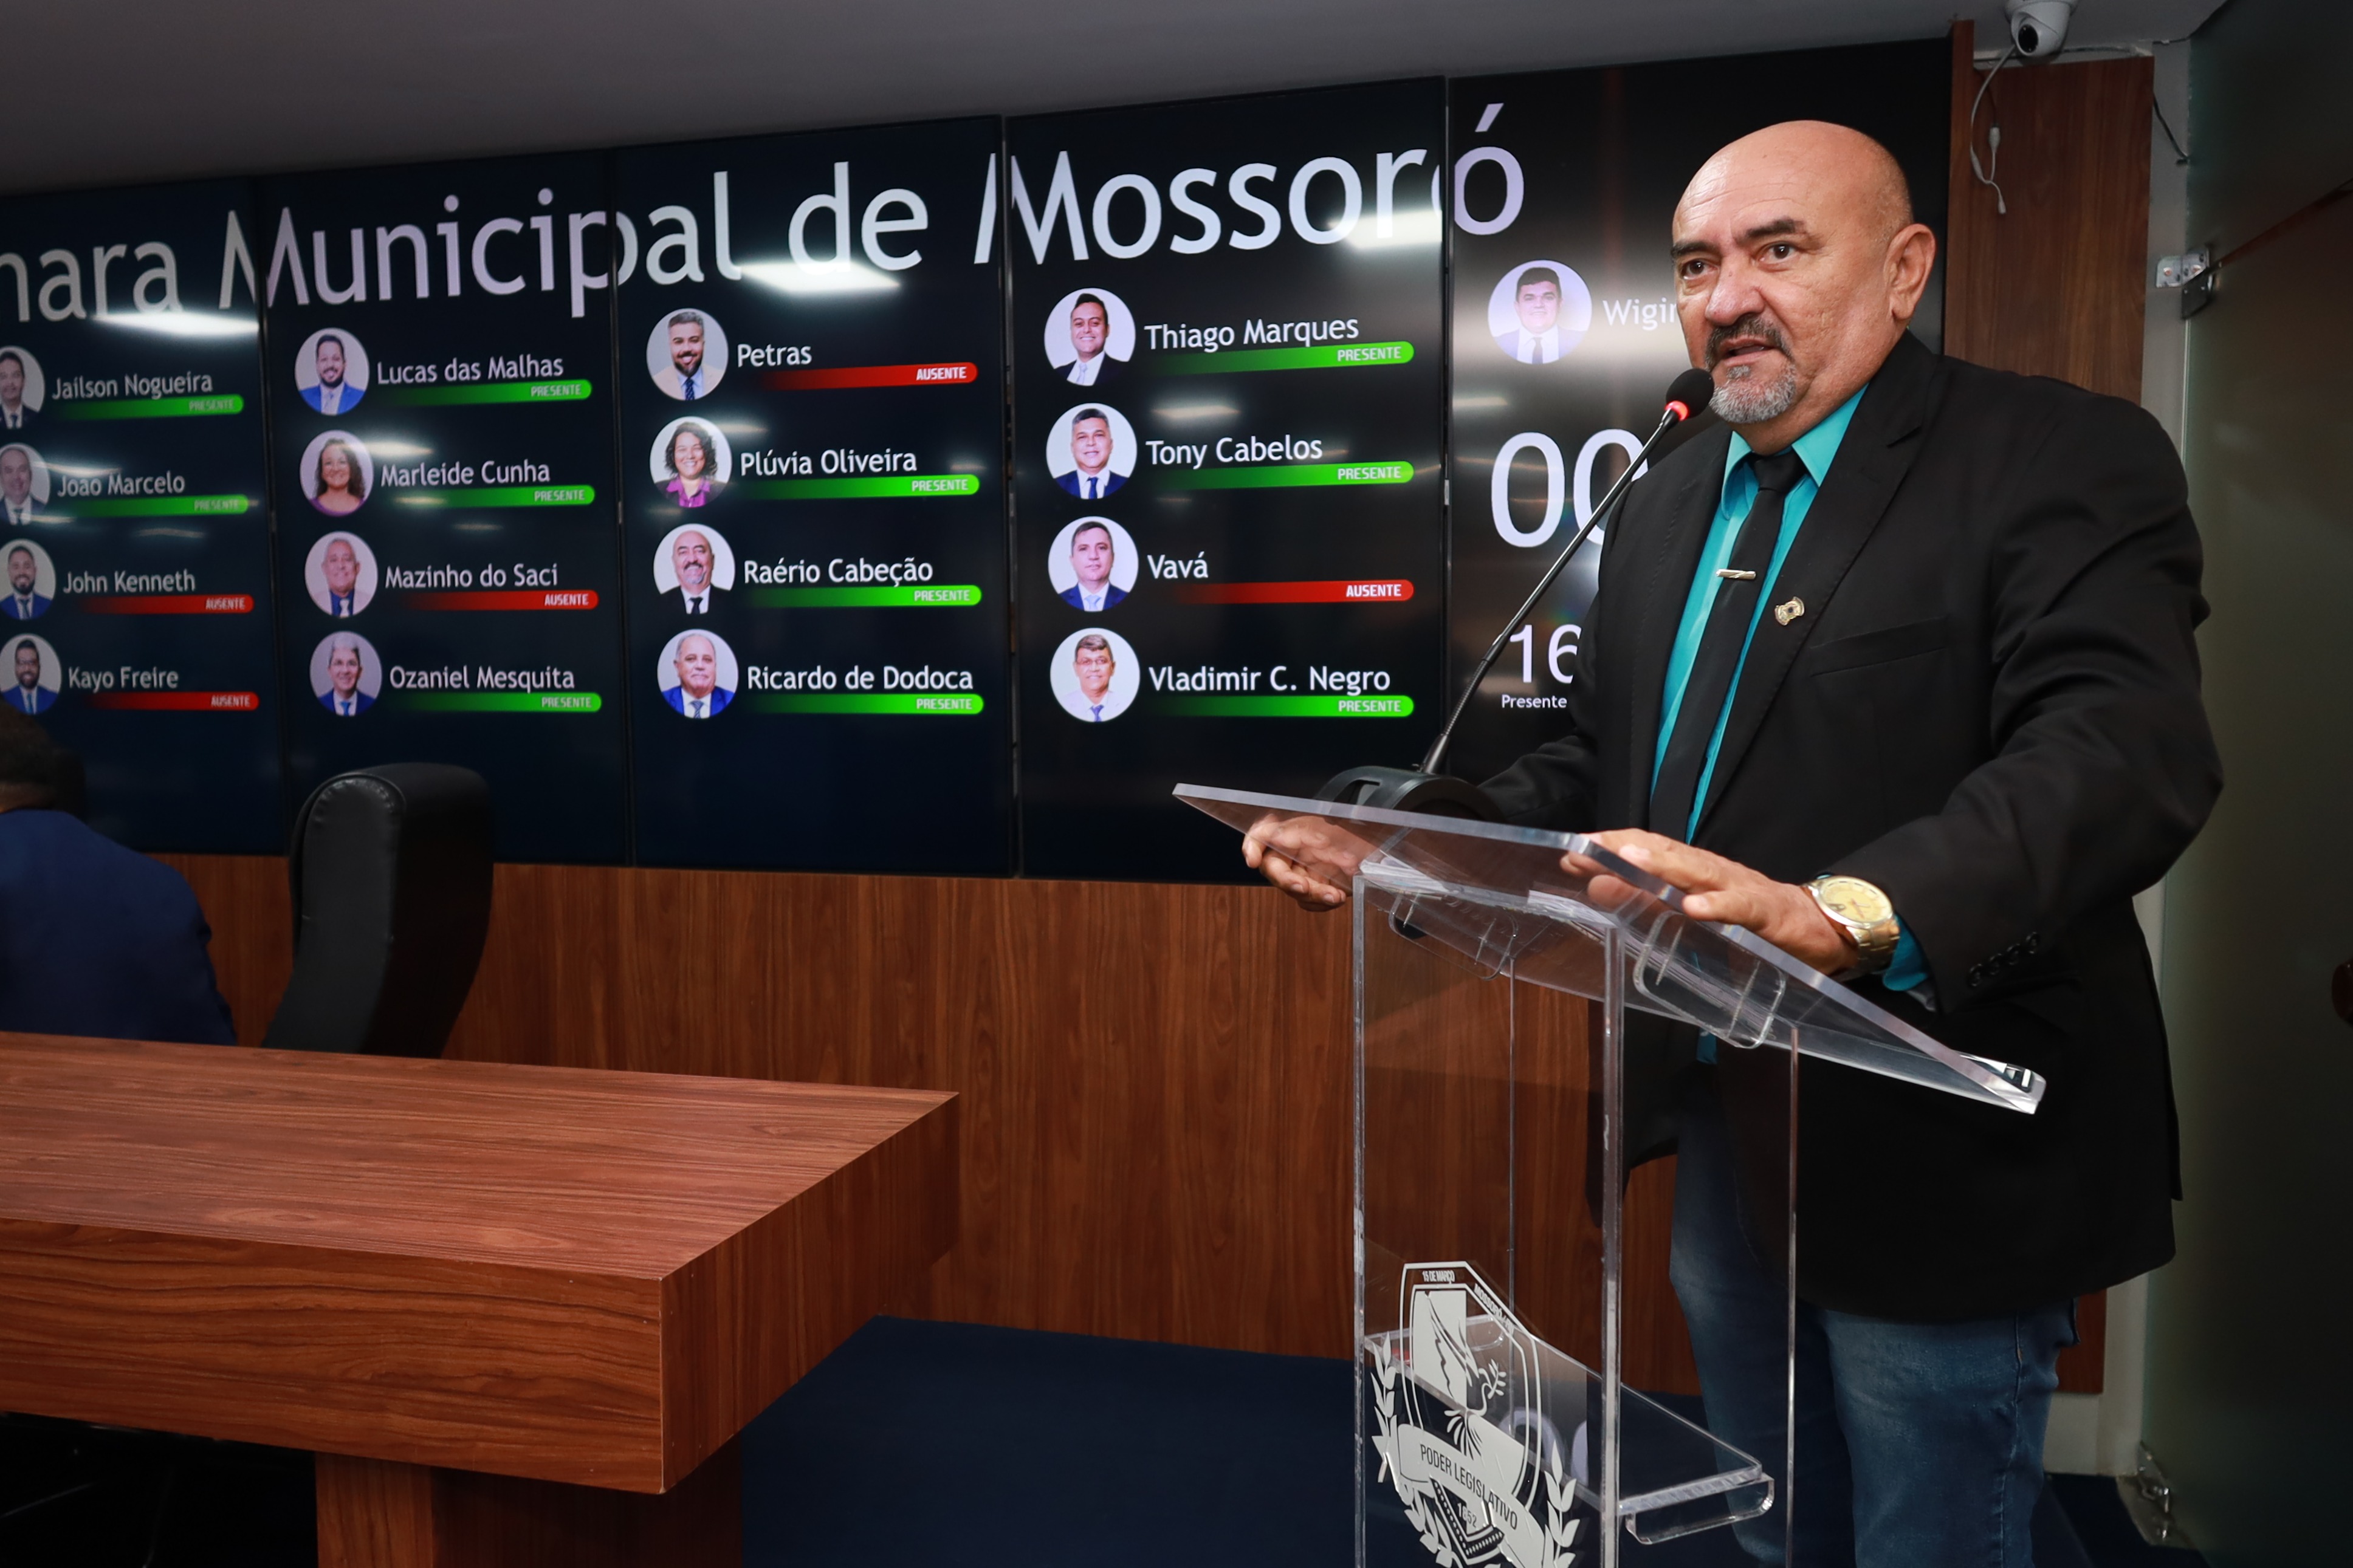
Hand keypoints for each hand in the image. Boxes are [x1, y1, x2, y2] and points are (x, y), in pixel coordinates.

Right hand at [1243, 812, 1366, 911]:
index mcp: (1293, 831)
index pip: (1260, 835)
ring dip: (1314, 895)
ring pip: (1294, 890)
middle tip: (1303, 887)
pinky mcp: (1314, 890)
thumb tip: (1280, 836)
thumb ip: (1304, 832)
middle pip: (1274, 870)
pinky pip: (1309, 902)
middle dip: (1287, 881)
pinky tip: (1337, 896)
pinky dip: (1323, 902)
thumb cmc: (1355, 836)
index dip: (1251, 845)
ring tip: (1334, 894)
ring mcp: (1302, 873)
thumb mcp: (1332, 828)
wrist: (1379, 857)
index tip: (1252, 858)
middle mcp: (1293, 853)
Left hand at [1566, 829, 1856, 974]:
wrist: (1824, 928)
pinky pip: (1741, 906)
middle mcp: (1713, 872)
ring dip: (1663, 865)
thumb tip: (1598, 889)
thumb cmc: (1754, 921)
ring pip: (1698, 871)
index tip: (1573, 850)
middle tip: (1587, 850)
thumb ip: (1648, 903)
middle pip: (1665, 854)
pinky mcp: (1768, 912)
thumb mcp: (1692, 915)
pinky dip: (1717, 905)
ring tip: (1628, 860)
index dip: (1611, 848)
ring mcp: (1741, 888)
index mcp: (1694, 873)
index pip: (1647, 851)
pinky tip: (1693, 907)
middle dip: (1624, 850)